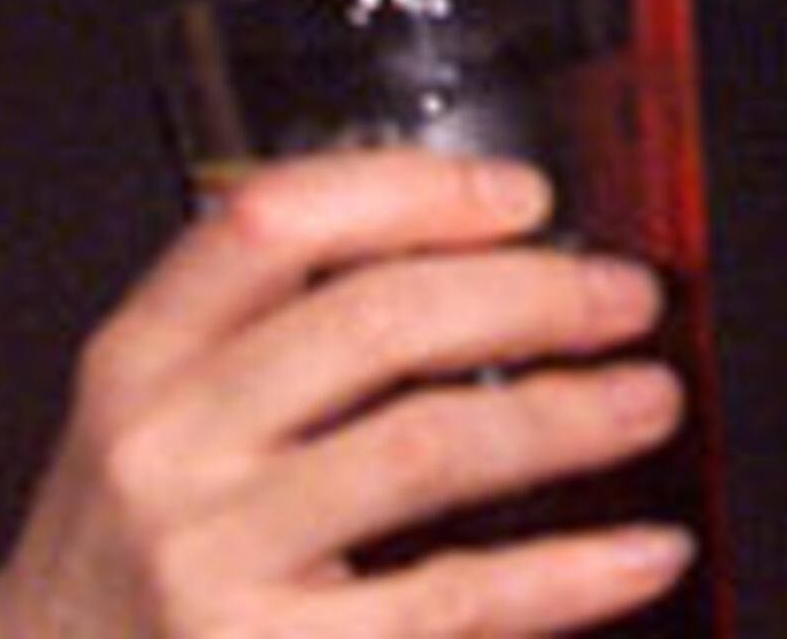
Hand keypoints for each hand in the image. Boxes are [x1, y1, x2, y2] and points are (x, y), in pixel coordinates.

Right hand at [0, 147, 695, 634]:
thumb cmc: (136, 553)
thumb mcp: (158, 423)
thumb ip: (273, 335)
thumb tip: (489, 254)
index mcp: (138, 363)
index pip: (272, 221)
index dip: (413, 190)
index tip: (525, 196)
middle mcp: (162, 453)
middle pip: (377, 320)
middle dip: (534, 295)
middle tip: (628, 298)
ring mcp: (207, 565)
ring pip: (429, 445)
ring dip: (570, 414)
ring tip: (651, 399)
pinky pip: (453, 602)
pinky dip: (570, 572)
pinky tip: (641, 552)